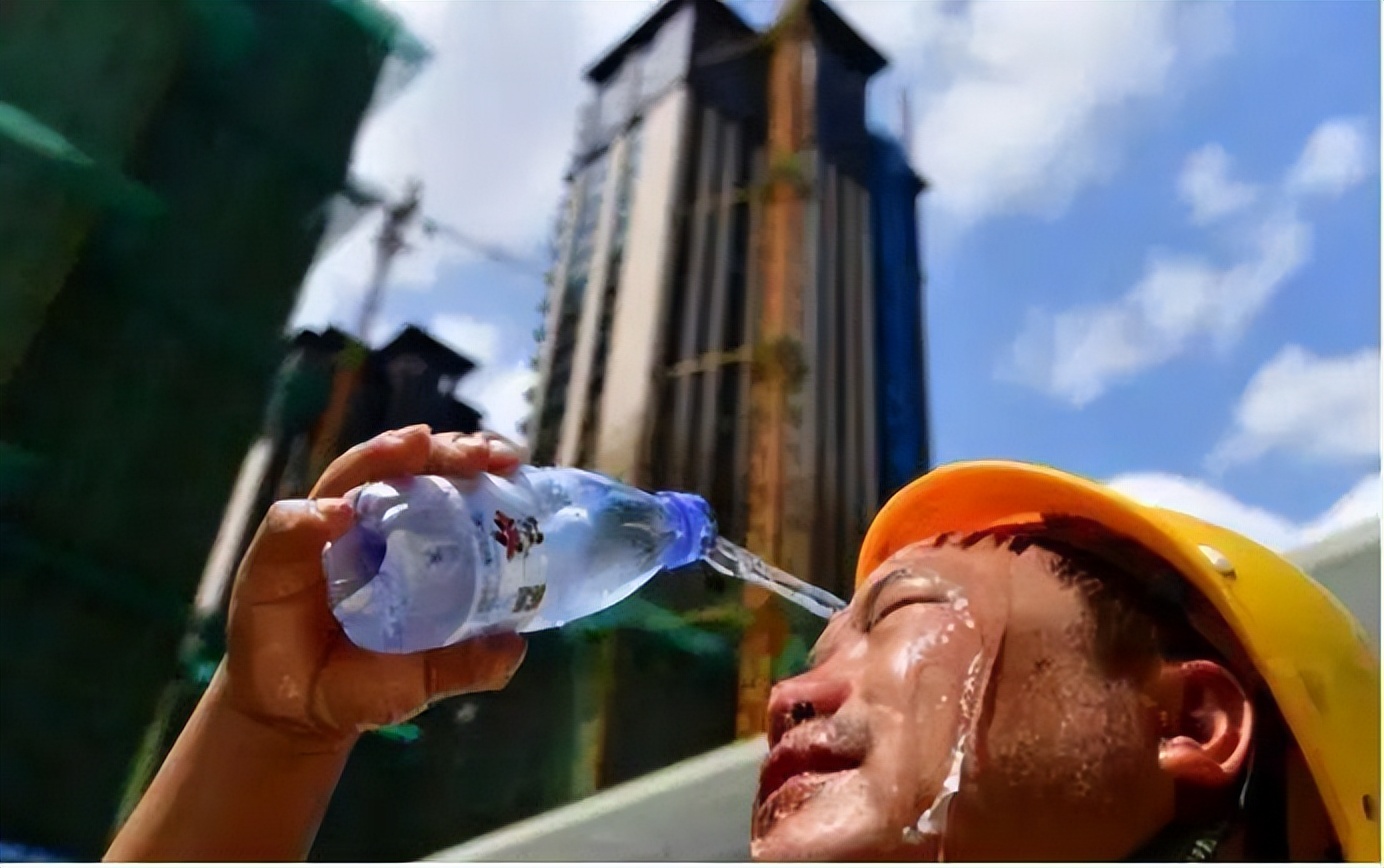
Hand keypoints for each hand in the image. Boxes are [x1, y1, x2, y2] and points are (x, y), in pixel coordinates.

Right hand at [220, 425, 528, 747]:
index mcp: (406, 542)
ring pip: (350, 480)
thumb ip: (466, 664)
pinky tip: (334, 515)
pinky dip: (309, 517)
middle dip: (440, 452)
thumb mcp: (422, 677)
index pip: (441, 486)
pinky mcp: (272, 559)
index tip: (510, 458)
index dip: (474, 467)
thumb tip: (515, 649)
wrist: (298, 716)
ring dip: (381, 457)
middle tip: (475, 449)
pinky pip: (288, 527)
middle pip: (402, 470)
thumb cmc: (364, 681)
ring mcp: (319, 537)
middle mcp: (365, 527)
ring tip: (414, 444)